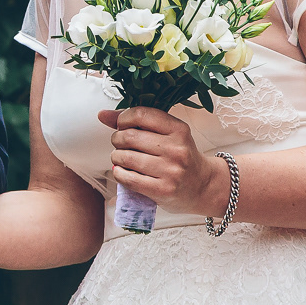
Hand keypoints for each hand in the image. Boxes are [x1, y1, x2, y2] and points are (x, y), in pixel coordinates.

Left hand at [101, 107, 229, 219]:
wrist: (203, 187)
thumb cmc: (181, 158)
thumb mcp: (168, 135)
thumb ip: (138, 123)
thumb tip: (102, 114)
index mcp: (179, 129)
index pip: (141, 114)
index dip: (124, 119)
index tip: (122, 125)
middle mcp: (177, 148)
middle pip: (130, 136)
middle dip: (117, 139)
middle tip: (120, 144)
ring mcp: (170, 170)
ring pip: (126, 157)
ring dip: (116, 157)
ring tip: (121, 158)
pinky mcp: (162, 190)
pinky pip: (128, 178)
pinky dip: (118, 173)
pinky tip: (122, 171)